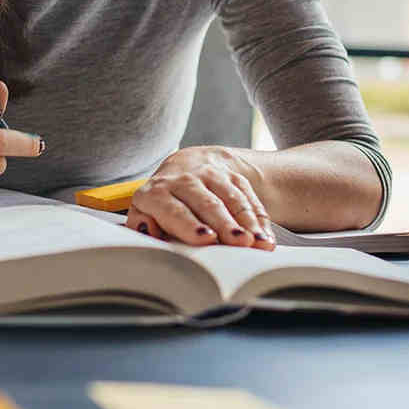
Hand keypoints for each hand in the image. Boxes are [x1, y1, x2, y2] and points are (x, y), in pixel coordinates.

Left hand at [126, 146, 273, 248]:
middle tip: (239, 243)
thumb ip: (142, 224)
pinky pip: (249, 198)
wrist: (188, 165)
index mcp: (158, 192)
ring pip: (232, 199)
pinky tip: (266, 239)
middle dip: (224, 224)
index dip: (190, 225)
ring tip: (257, 243)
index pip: (174, 209)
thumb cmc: (163, 201)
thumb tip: (149, 232)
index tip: (206, 239)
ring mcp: (213, 176)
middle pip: (208, 204)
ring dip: (247, 222)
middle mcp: (185, 180)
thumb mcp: (145, 210)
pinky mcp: (234, 177)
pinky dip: (259, 220)